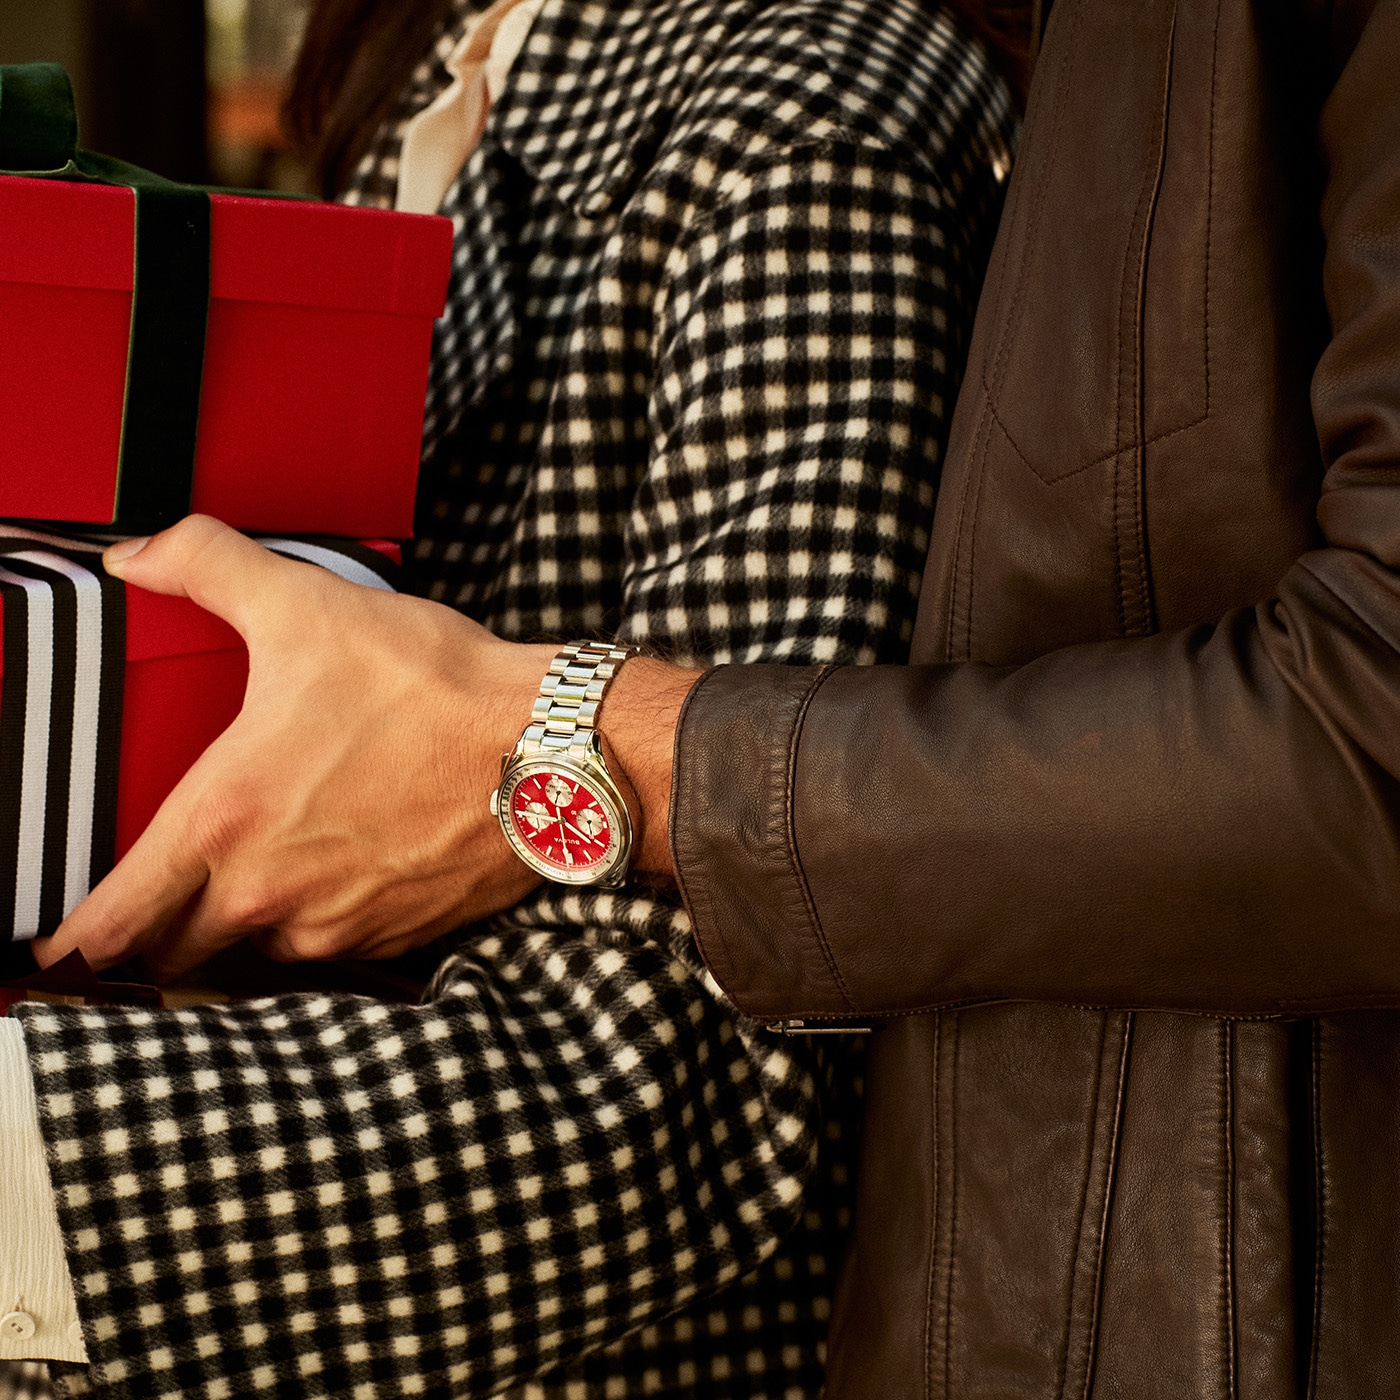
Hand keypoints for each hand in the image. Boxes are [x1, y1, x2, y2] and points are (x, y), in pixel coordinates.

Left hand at [34, 515, 554, 978]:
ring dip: (254, 920)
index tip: (60, 950)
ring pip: (262, 947)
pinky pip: (335, 946)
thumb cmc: (429, 687)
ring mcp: (335, 923)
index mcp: (226, 819)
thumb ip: (205, 566)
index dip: (76, 938)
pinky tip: (352, 863)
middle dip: (166, 928)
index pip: (116, 916)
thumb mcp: (306, 606)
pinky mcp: (394, 935)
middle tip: (171, 893)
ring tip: (280, 863)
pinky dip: (328, 918)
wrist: (546, 749)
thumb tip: (135, 552)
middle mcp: (269, 890)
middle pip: (180, 948)